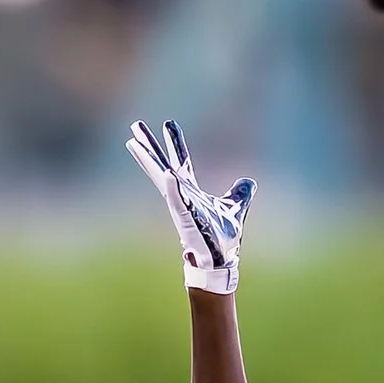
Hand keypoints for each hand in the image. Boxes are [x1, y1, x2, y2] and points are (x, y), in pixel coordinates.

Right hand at [127, 119, 251, 294]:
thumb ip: (239, 194)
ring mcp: (181, 205)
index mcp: (191, 190)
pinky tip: (167, 174)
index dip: (175, 143)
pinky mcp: (186, 218)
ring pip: (162, 178)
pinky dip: (173, 188)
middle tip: (135, 125)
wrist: (220, 260)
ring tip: (134, 143)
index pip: (181, 161)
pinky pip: (178, 200)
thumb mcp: (235, 208)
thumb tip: (249, 182)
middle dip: (150, 146)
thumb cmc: (221, 237)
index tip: (167, 123)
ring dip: (149, 161)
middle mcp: (182, 195)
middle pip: (162, 164)